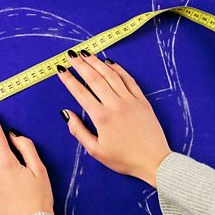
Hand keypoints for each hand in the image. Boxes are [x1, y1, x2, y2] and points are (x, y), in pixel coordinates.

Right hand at [57, 50, 170, 186]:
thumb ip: (78, 130)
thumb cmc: (123, 158)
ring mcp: (130, 100)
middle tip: (71, 55)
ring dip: (97, 62)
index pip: (80, 92)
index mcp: (101, 117)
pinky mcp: (142, 100)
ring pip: (111, 75)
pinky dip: (118, 69)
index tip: (61, 69)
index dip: (69, 79)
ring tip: (86, 53)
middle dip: (80, 65)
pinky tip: (109, 62)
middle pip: (94, 79)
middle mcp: (115, 104)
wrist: (154, 161)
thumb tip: (66, 113)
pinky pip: (128, 79)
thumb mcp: (95, 150)